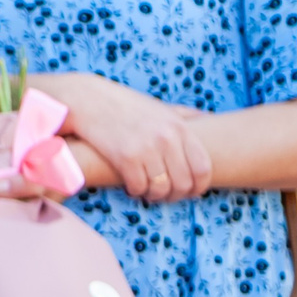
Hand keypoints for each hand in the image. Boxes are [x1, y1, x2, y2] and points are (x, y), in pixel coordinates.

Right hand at [36, 71, 211, 202]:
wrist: (89, 100)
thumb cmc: (125, 106)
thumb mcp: (160, 107)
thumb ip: (184, 114)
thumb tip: (207, 118)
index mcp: (180, 128)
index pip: (203, 167)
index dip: (198, 187)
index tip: (190, 192)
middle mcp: (167, 139)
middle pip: (183, 182)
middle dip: (175, 195)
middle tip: (165, 196)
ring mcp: (146, 148)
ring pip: (161, 188)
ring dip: (154, 196)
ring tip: (147, 192)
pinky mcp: (125, 157)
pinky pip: (138, 187)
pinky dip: (136, 192)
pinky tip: (131, 186)